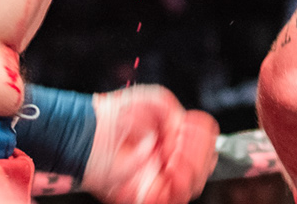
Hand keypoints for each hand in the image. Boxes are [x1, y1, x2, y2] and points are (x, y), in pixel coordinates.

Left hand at [82, 85, 219, 203]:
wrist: (90, 130)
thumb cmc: (119, 113)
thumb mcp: (159, 102)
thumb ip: (178, 118)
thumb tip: (181, 143)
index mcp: (176, 139)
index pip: (206, 144)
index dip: (203, 137)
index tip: (189, 127)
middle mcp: (170, 161)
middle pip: (205, 167)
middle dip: (199, 154)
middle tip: (179, 143)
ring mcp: (159, 178)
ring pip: (193, 185)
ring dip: (190, 168)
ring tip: (173, 155)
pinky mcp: (144, 195)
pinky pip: (172, 198)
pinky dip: (177, 184)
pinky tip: (168, 168)